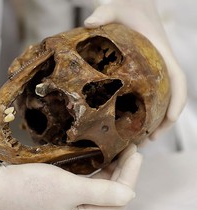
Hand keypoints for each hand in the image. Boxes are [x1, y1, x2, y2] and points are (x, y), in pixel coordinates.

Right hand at [0, 144, 141, 209]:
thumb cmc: (29, 189)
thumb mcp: (68, 189)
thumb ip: (101, 194)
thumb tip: (130, 194)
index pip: (118, 200)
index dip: (130, 176)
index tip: (136, 153)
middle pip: (110, 196)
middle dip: (123, 173)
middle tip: (129, 149)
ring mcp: (68, 206)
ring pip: (99, 191)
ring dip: (110, 172)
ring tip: (118, 152)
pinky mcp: (60, 195)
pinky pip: (85, 186)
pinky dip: (95, 172)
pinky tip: (98, 160)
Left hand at [84, 0, 186, 139]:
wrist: (133, 3)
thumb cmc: (127, 6)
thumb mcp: (115, 7)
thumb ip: (104, 13)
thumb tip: (88, 23)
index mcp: (160, 51)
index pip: (177, 77)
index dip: (177, 99)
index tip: (171, 118)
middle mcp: (160, 63)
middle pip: (172, 96)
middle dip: (165, 120)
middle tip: (150, 140)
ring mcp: (153, 68)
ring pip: (161, 98)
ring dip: (155, 119)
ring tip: (140, 140)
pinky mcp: (144, 71)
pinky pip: (149, 93)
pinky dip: (144, 109)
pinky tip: (128, 121)